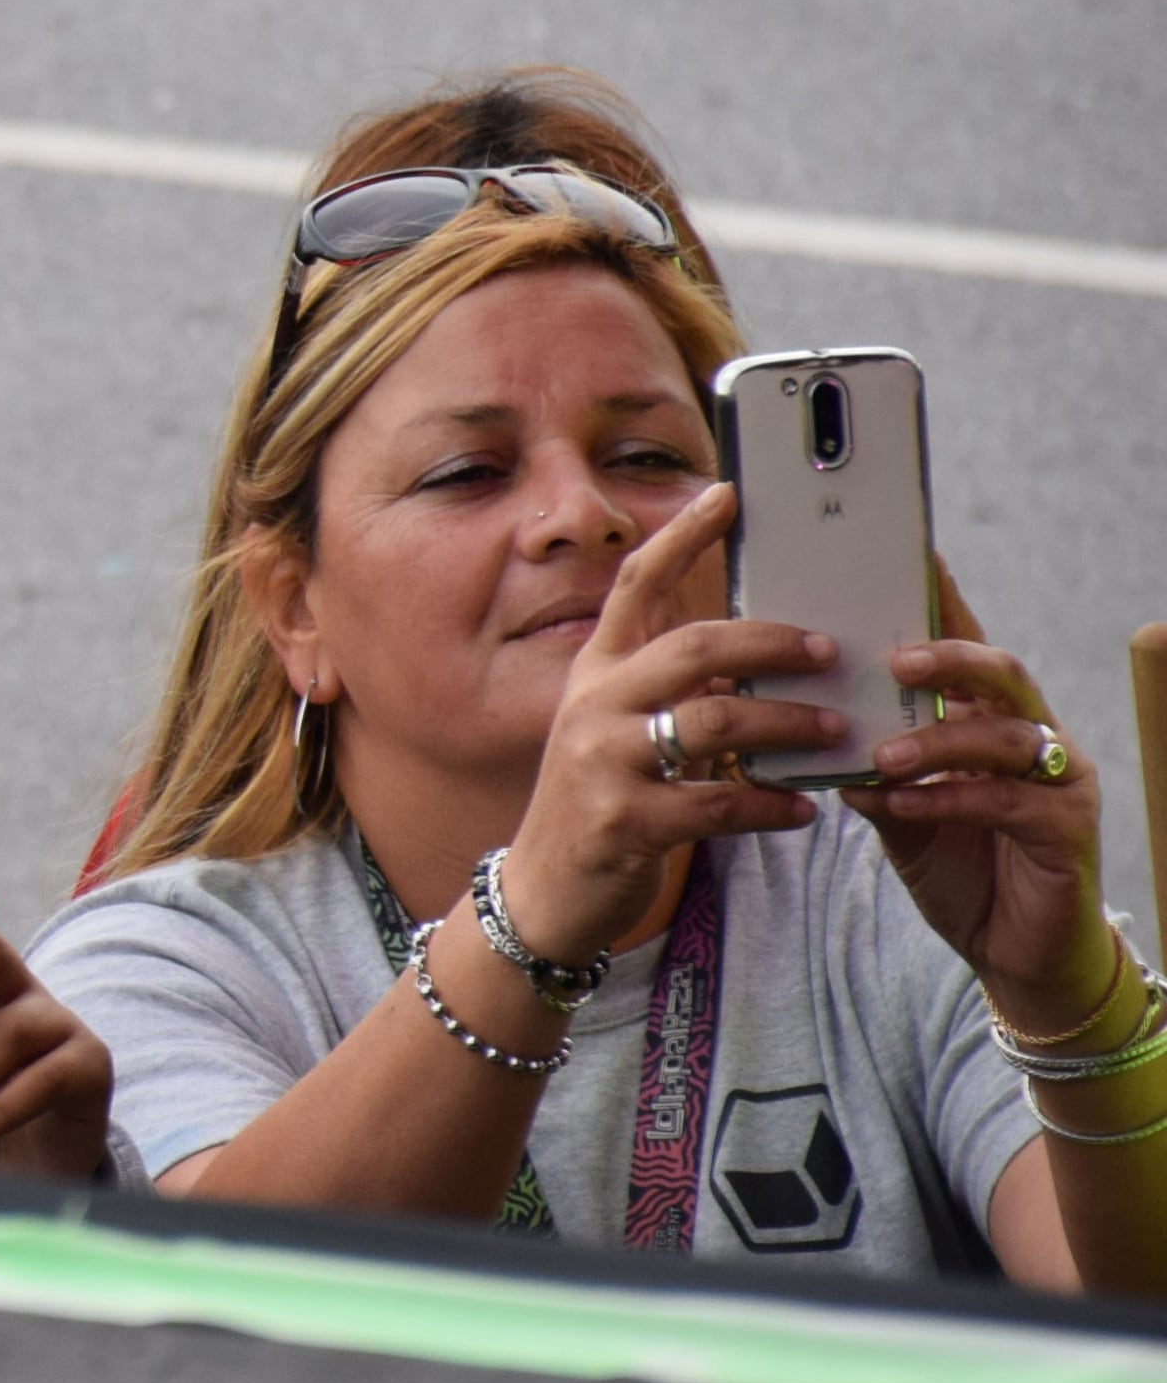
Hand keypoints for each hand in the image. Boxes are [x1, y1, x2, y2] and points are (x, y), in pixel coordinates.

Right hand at [497, 484, 837, 957]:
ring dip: (789, 724)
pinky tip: (806, 808)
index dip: (681, 536)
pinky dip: (772, 803)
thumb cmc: (603, 798)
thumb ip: (674, 689)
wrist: (546, 888)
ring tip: (837, 730)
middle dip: (772, 642)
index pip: (636, 585)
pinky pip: (719, 803)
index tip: (728, 494)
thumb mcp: (620, 729)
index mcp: (597, 672)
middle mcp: (594, 705)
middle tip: (829, 649)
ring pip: (716, 722)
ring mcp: (604, 762)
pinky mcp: (624, 821)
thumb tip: (763, 652)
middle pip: (693, 647)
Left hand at [858, 574, 1116, 1019]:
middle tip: (895, 660)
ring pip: (1004, 736)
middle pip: (1002, 673)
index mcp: (989, 720)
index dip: (943, 602)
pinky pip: (1006, 800)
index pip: (966, 648)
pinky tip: (901, 805)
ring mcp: (1059, 780)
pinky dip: (947, 799)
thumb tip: (806, 725)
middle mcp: (1033, 737)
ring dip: (937, 741)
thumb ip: (868, 765)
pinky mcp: (1067, 828)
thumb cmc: (958, 866)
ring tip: (882, 754)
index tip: (911, 557)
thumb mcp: (899, 810)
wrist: (1012, 951)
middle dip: (950, 657)